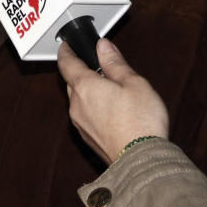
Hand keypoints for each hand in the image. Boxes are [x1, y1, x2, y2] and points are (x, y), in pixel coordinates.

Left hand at [57, 38, 168, 164]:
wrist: (140, 160)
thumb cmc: (140, 121)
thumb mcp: (133, 82)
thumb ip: (115, 63)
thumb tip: (103, 47)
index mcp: (85, 86)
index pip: (66, 63)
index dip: (66, 51)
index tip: (67, 46)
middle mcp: (77, 105)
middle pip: (72, 82)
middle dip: (81, 72)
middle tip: (97, 66)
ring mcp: (80, 124)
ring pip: (79, 100)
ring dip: (89, 92)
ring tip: (110, 90)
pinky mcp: (88, 138)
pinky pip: (85, 116)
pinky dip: (94, 109)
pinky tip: (112, 111)